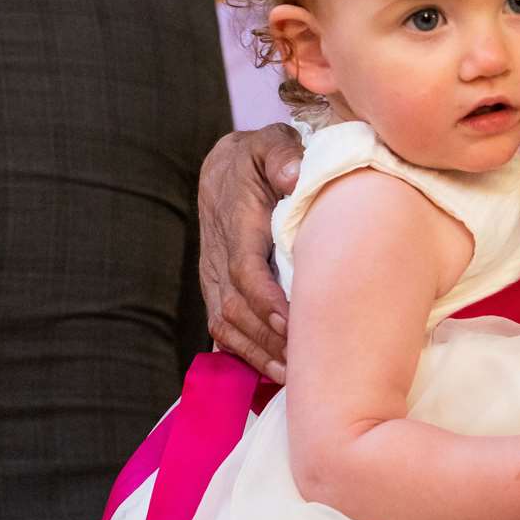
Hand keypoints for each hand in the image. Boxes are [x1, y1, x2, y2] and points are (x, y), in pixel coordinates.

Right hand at [199, 123, 303, 380]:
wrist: (226, 168)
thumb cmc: (262, 156)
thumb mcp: (273, 143)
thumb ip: (282, 155)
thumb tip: (293, 176)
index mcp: (237, 223)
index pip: (246, 271)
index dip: (267, 301)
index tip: (294, 322)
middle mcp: (219, 255)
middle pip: (236, 308)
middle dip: (268, 338)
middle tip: (305, 363)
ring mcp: (213, 274)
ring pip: (226, 323)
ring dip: (256, 352)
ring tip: (291, 376)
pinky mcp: (216, 287)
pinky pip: (222, 327)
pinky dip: (243, 352)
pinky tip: (270, 372)